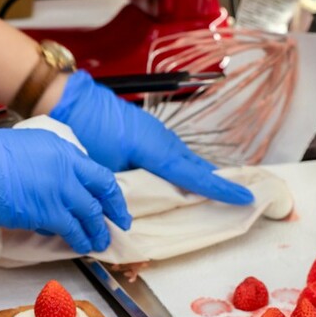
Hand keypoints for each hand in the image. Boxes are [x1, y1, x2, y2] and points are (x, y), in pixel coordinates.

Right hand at [0, 125, 131, 253]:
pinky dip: (79, 240)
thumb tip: (54, 187)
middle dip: (114, 211)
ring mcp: (60, 189)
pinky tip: (82, 247)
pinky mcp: (48, 211)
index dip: (109, 191)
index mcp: (62, 149)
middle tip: (120, 225)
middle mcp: (67, 167)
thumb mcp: (27, 148)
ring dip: (97, 231)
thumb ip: (48, 164)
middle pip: (102, 191)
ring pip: (90, 214)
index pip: (97, 172)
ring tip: (100, 242)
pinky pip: (72, 229)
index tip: (114, 203)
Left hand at [50, 70, 253, 204]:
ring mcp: (155, 133)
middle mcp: (162, 141)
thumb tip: (132, 215)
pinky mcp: (146, 131)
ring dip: (198, 175)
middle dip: (217, 182)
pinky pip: (172, 153)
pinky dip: (182, 166)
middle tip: (240, 196)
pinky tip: (180, 176)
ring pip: (184, 159)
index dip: (220, 190)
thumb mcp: (106, 168)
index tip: (244, 198)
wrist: (71, 101)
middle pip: (196, 167)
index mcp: (156, 151)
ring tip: (215, 190)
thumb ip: (126, 190)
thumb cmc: (87, 132)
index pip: (195, 176)